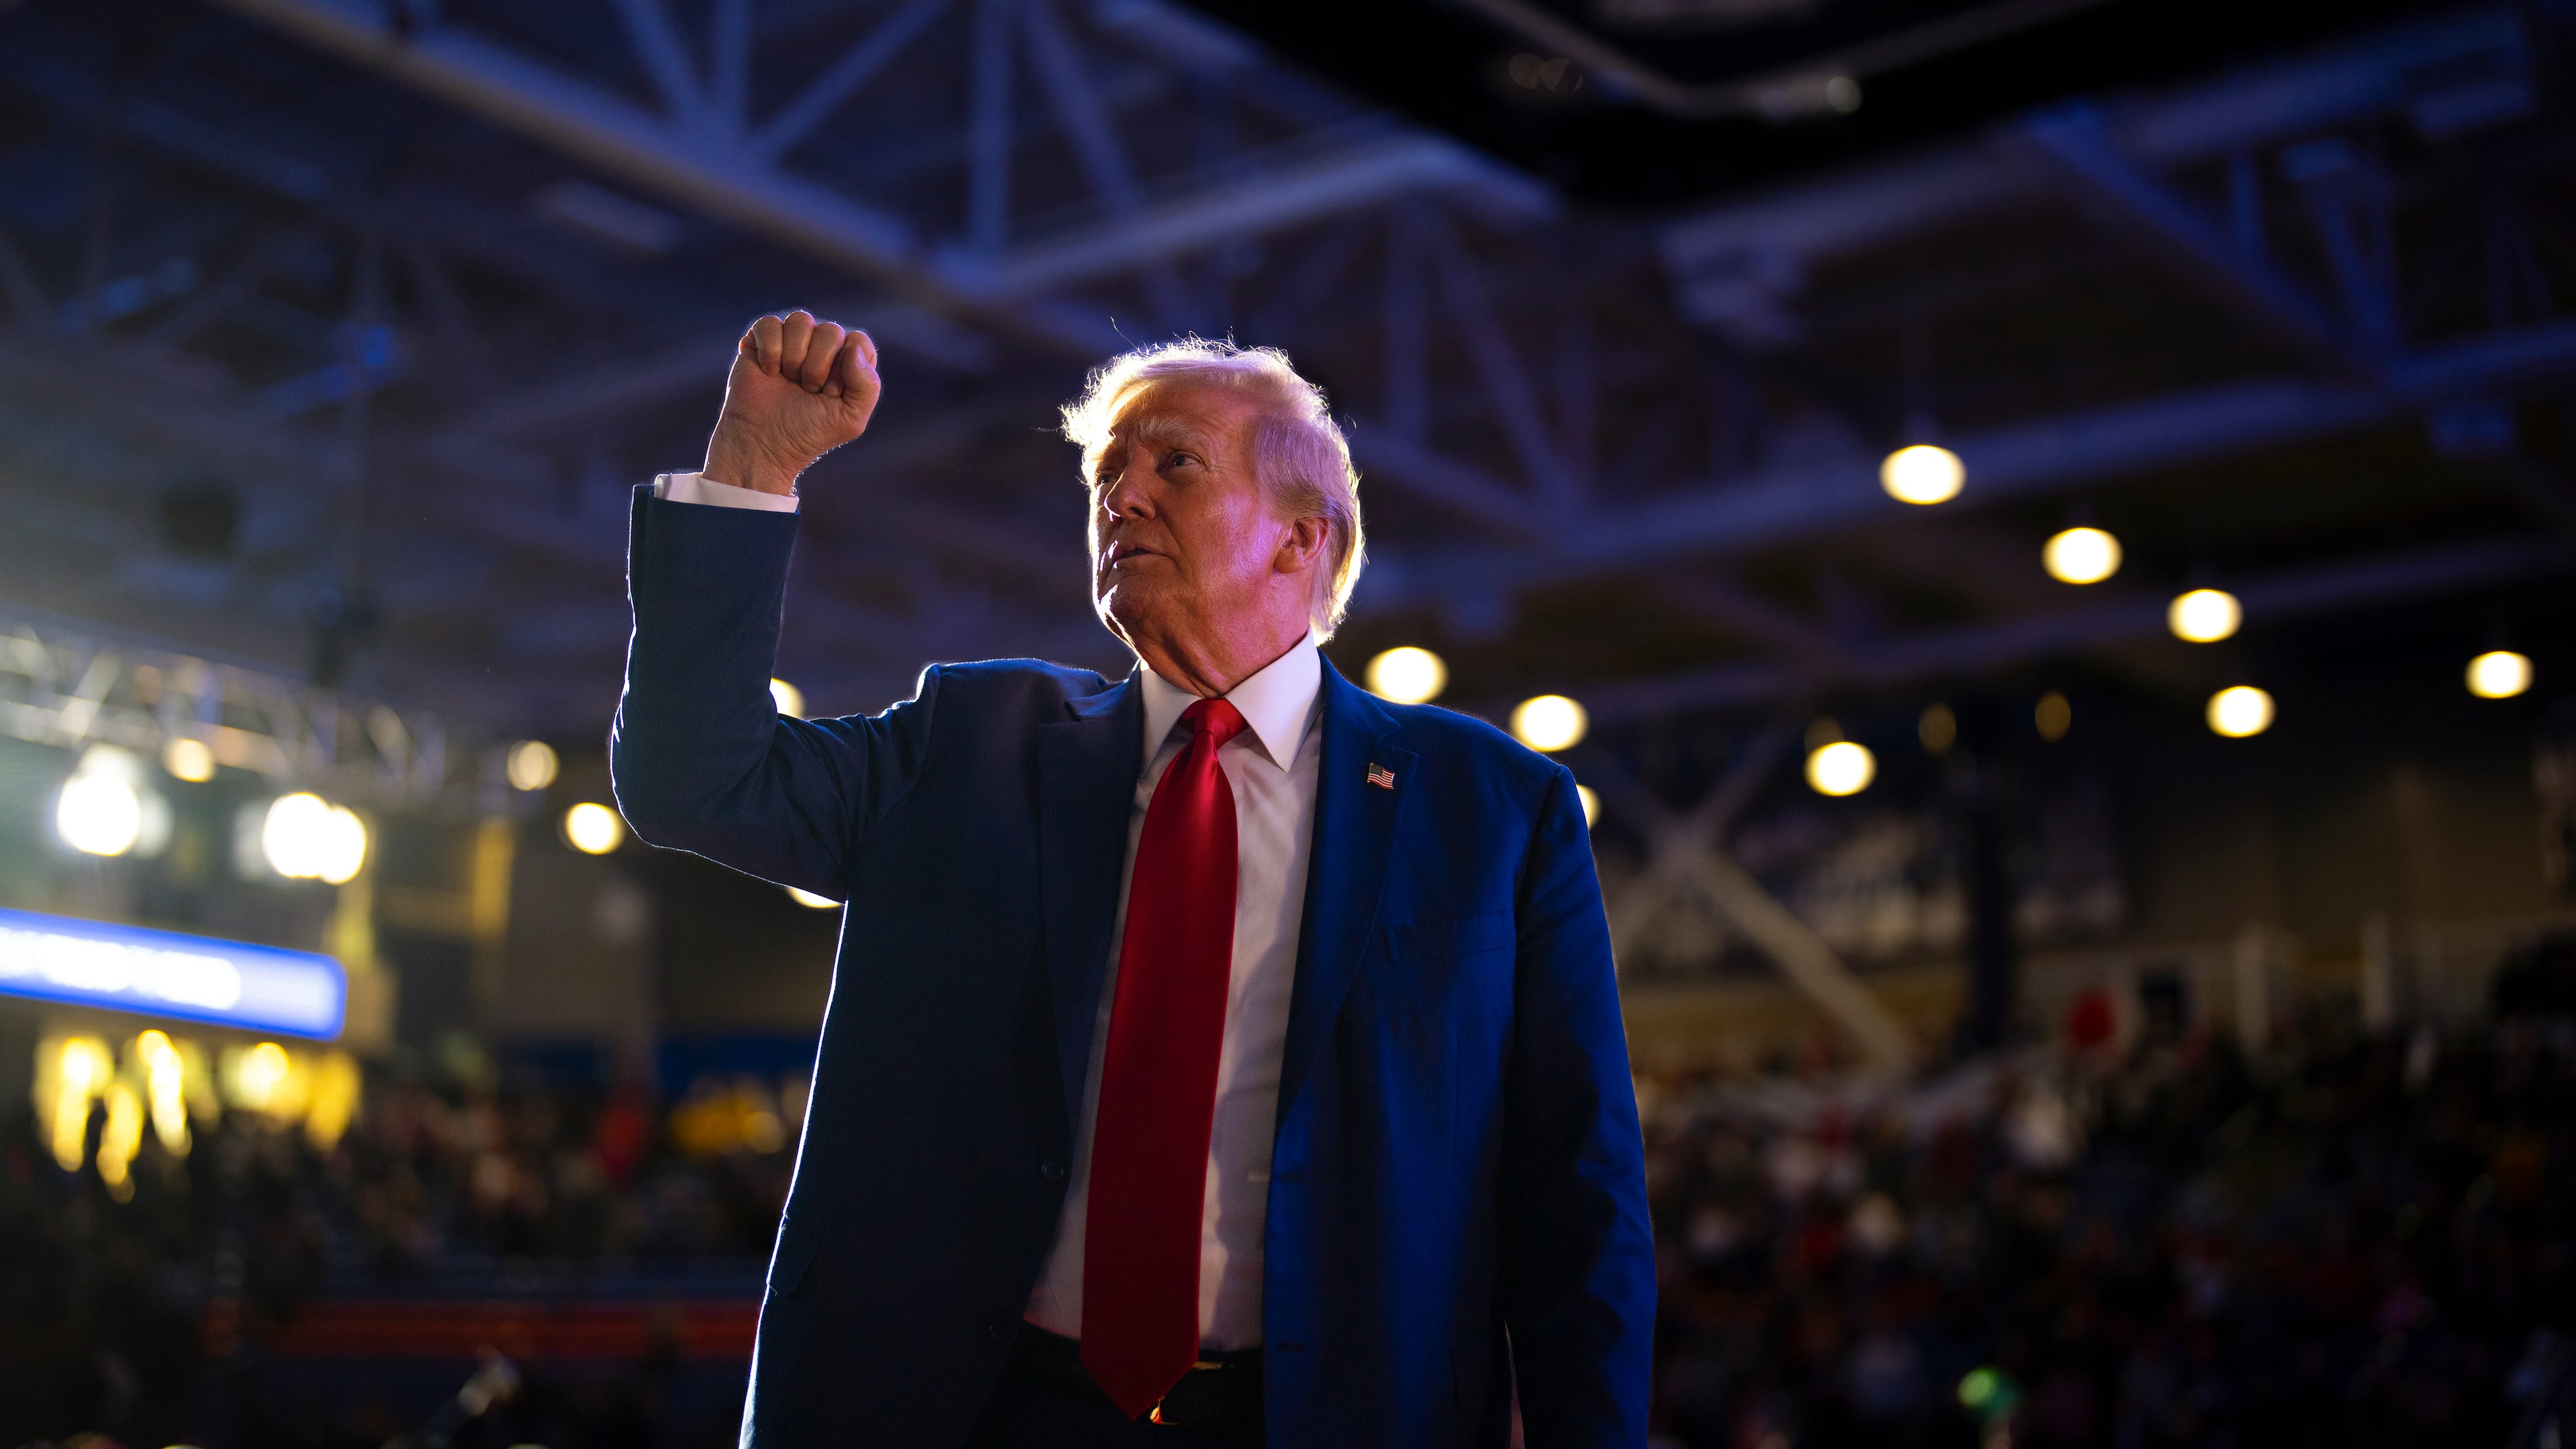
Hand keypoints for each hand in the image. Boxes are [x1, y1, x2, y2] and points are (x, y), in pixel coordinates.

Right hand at [701, 310, 882, 495]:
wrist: (764, 443)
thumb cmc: (808, 432)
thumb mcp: (850, 419)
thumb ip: (868, 386)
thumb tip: (853, 348)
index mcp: (848, 362)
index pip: (858, 342)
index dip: (845, 367)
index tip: (830, 393)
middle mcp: (822, 346)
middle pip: (830, 330)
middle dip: (818, 366)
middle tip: (807, 390)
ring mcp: (792, 340)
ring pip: (800, 320)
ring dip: (794, 356)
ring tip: (788, 380)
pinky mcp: (761, 339)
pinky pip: (769, 324)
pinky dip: (770, 351)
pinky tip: (768, 372)